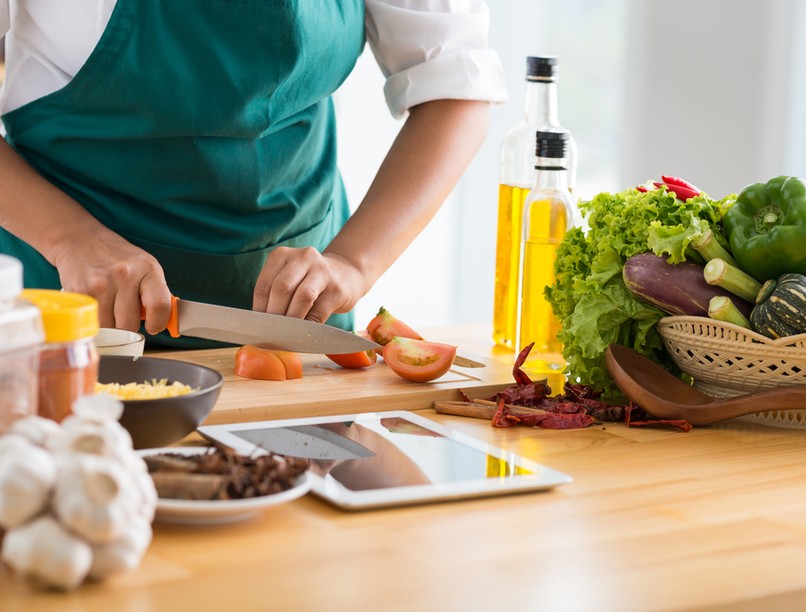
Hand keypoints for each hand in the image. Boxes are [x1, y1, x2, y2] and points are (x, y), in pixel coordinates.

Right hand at [52, 229, 172, 333]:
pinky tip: (94, 304)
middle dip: (127, 325)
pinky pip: (91, 322)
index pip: (159, 305)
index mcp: (148, 268)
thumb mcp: (144, 267)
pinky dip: (93, 319)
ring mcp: (101, 284)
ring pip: (109, 328)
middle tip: (122, 312)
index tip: (153, 326)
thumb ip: (156, 293)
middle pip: (130, 324)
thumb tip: (167, 321)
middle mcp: (125, 275)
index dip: (158, 323)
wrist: (79, 238)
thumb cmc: (115, 256)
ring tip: (106, 305)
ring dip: (108, 323)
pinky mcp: (80, 292)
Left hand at [252, 247, 364, 322]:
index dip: (259, 309)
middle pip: (282, 288)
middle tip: (272, 333)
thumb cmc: (309, 282)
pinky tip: (304, 333)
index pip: (264, 285)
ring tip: (286, 334)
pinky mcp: (338, 289)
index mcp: (282, 255)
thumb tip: (262, 325)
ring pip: (303, 296)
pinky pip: (320, 311)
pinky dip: (309, 326)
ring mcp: (323, 271)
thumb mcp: (289, 279)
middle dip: (274, 315)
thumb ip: (275, 295)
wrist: (346, 274)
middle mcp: (303, 257)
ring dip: (292, 319)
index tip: (259, 327)